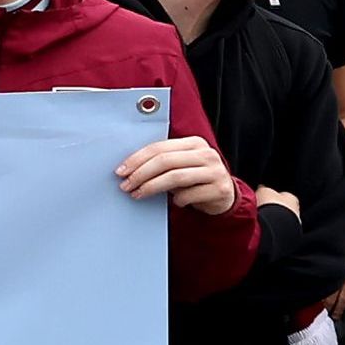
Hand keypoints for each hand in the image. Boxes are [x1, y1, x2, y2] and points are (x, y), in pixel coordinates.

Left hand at [118, 134, 239, 215]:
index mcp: (194, 143)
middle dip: (141, 174)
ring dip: (152, 187)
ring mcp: (216, 171)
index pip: (159, 147)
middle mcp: (206, 154)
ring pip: (176, 177)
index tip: (121, 171)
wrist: (224, 195)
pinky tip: (175, 202)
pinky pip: (190, 195)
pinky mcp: (220, 189)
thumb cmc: (194, 179)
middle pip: (165, 161)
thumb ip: (162, 162)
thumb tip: (128, 170)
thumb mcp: (180, 165)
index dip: (137, 159)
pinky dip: (177, 200)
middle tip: (126, 185)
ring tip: (138, 194)